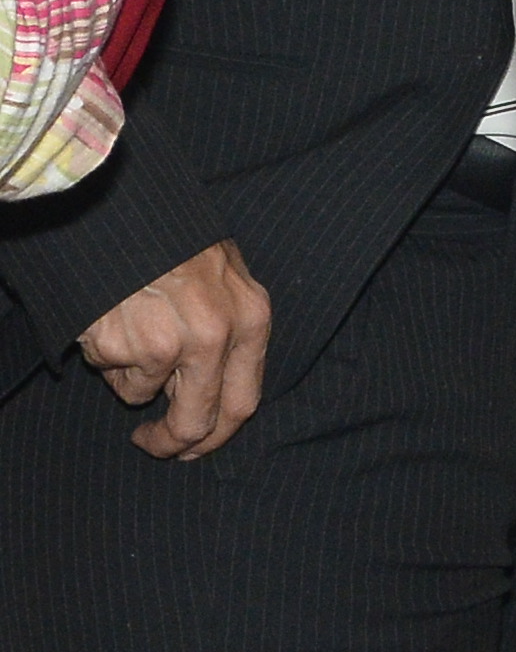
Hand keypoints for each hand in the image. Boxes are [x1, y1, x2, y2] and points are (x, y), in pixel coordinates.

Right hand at [79, 240, 269, 457]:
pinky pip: (120, 380)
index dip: (218, 434)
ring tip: (130, 339)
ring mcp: (173, 346)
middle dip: (176, 444)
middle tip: (155, 443)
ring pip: (150, 400)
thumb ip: (231, 331)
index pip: (245, 401)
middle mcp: (219, 337)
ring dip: (136, 385)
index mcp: (252, 320)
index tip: (196, 445)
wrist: (129, 221)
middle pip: (201, 422)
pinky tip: (116, 326)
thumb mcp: (227, 279)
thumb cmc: (177, 248)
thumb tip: (222, 390)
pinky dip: (114, 364)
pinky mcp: (129, 350)